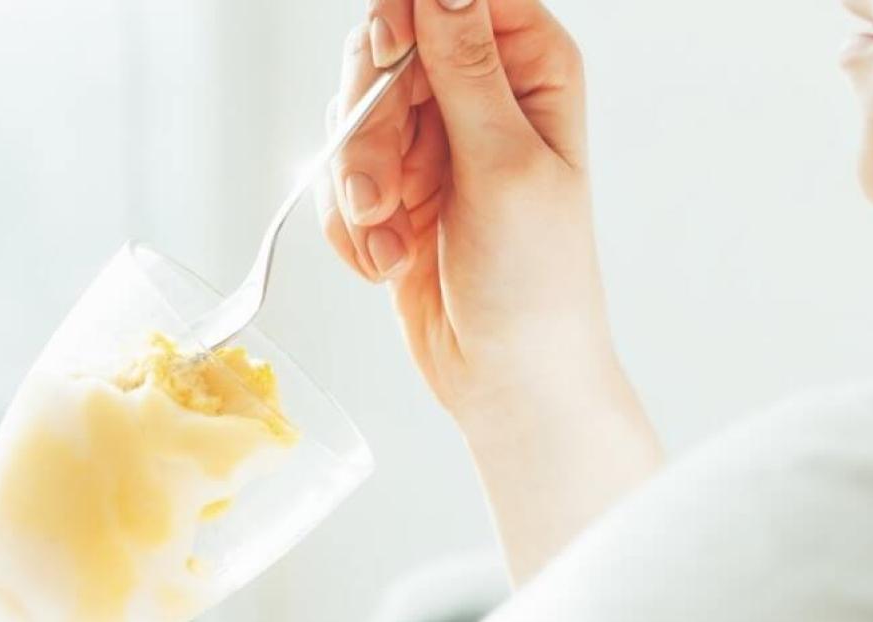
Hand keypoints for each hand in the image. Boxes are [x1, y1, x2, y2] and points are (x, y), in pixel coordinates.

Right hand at [321, 0, 661, 582]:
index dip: (409, 17)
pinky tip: (387, 262)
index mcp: (531, 67)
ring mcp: (432, 138)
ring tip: (388, 241)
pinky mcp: (392, 184)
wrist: (508, 380)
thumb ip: (465, 67)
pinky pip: (335, 172)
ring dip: (355, 185)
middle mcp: (481, 91)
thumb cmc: (537, 282)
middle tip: (380, 190)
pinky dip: (351, 223)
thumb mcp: (504, 164)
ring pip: (350, 113)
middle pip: (385, 49)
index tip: (387, 56)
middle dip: (368, 126)